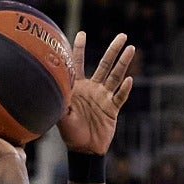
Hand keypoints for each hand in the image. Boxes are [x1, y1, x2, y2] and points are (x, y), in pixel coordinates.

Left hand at [58, 32, 134, 155]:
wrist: (84, 150)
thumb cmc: (69, 133)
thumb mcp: (60, 115)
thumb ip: (59, 99)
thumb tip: (52, 84)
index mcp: (78, 87)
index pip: (78, 63)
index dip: (79, 48)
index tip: (82, 33)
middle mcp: (93, 88)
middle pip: (105, 64)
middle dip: (113, 49)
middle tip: (122, 35)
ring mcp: (104, 97)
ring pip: (116, 76)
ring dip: (123, 63)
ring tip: (131, 48)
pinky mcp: (113, 109)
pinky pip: (120, 97)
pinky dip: (125, 89)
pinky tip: (129, 80)